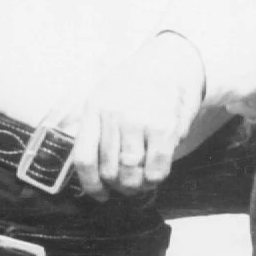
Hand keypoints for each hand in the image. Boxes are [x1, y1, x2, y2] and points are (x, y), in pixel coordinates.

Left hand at [65, 34, 205, 198]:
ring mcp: (137, 122)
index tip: (100, 194)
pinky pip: (156, 169)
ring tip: (143, 183)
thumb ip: (98, 127)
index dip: (90, 185)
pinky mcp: (163, 128)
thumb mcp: (106, 95)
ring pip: (130, 174)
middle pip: (108, 171)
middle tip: (128, 187)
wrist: (172, 60)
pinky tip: (156, 175)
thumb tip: (96, 171)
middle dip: (119, 187)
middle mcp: (113, 115)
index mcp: (94, 108)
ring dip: (137, 186)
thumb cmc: (138, 83)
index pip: (84, 159)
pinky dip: (155, 179)